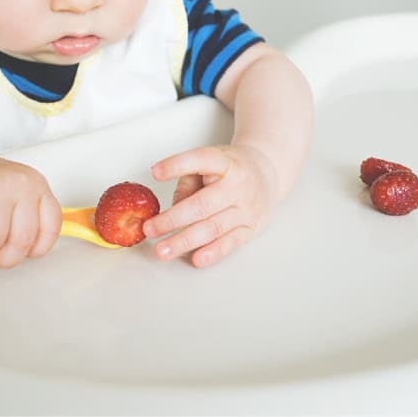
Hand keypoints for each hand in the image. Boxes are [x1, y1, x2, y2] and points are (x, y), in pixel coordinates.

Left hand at [143, 145, 277, 267]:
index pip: (201, 160)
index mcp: (225, 162)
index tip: (155, 172)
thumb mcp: (211, 162)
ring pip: (213, 228)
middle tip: (150, 229)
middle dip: (173, 220)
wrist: (267, 174)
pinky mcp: (251, 228)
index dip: (177, 165)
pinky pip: (230, 242)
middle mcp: (238, 185)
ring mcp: (246, 209)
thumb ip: (189, 182)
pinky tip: (196, 258)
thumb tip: (171, 211)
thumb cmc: (232, 168)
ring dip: (185, 241)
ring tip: (163, 250)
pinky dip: (212, 252)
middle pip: (202, 205)